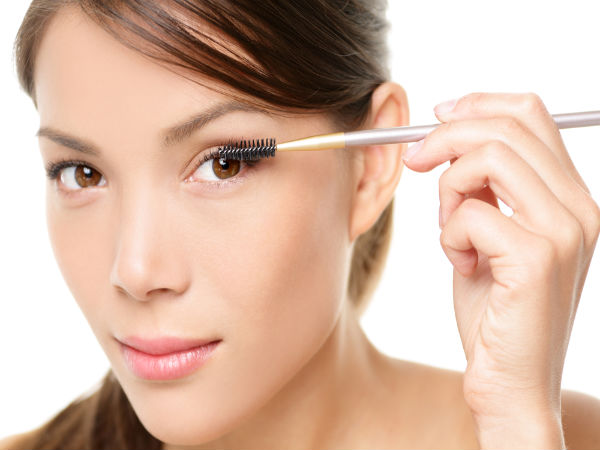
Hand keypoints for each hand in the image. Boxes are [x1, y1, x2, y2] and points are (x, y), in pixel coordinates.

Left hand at [401, 92, 599, 447]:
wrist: (508, 380)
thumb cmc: (493, 310)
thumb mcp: (487, 236)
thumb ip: (481, 188)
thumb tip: (449, 136)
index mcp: (571, 197)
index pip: (532, 114)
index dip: (478, 103)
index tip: (437, 115)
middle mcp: (580, 207)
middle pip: (507, 125)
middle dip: (447, 136)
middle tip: (417, 160)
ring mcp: (564, 231)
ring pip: (488, 158)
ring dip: (449, 189)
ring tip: (449, 229)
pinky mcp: (537, 258)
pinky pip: (470, 213)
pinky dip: (449, 233)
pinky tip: (461, 262)